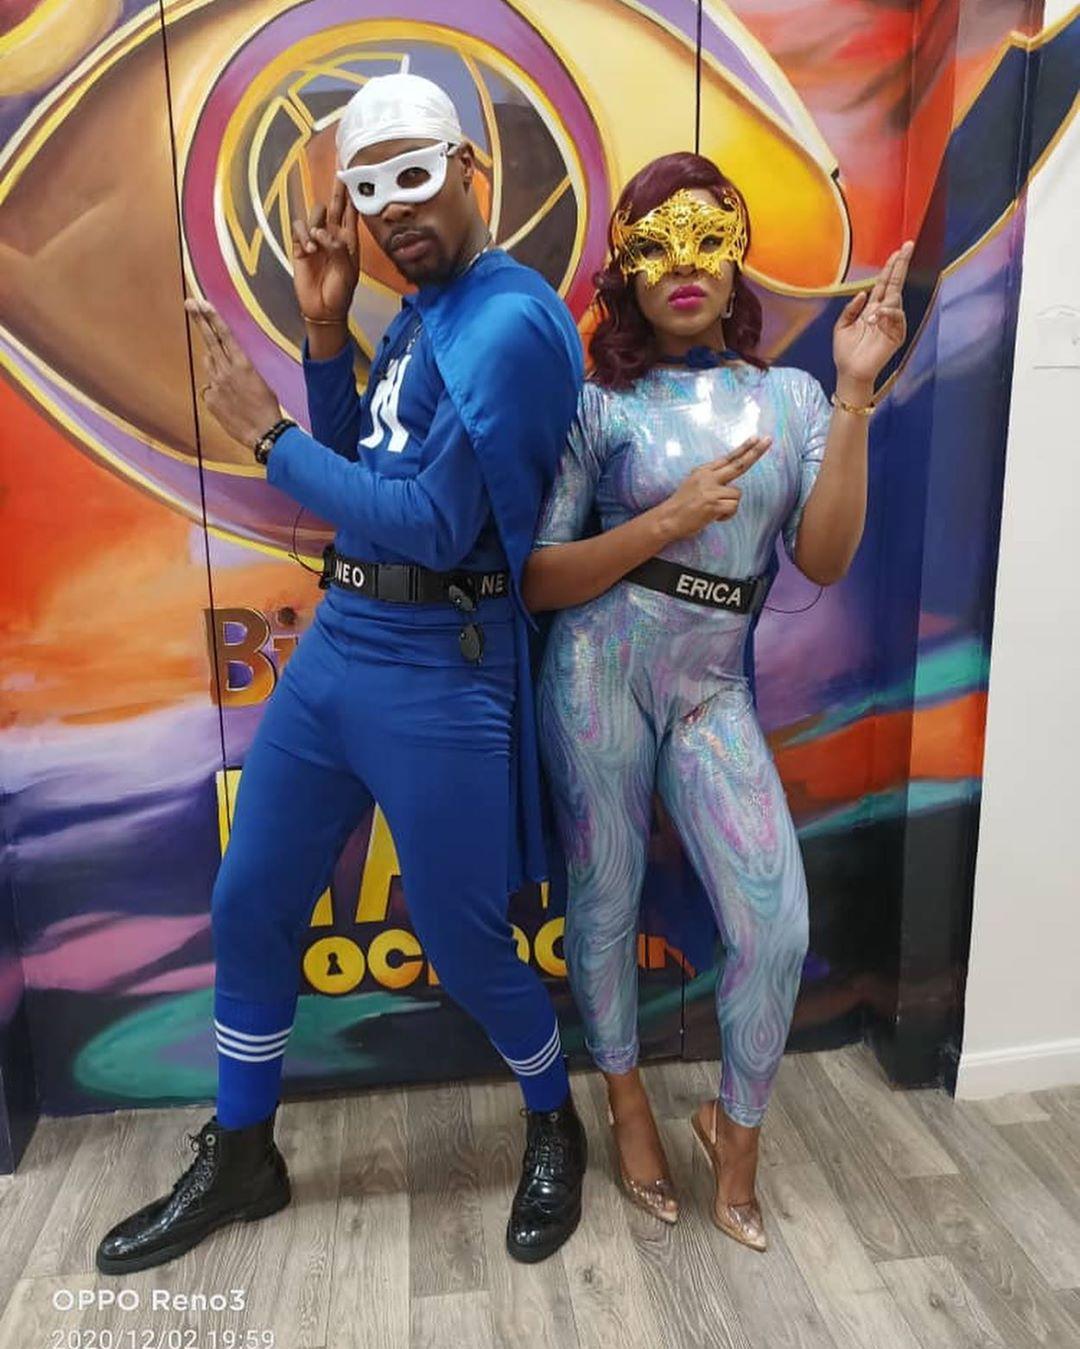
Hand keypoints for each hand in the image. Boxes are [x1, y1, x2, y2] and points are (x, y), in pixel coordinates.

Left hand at [185, 299, 281, 448]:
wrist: (263, 432)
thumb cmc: (266, 407)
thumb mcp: (258, 381)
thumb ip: (238, 368)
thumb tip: (221, 364)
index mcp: (243, 364)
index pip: (225, 335)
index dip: (213, 318)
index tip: (204, 304)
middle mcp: (227, 371)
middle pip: (210, 341)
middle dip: (200, 320)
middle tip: (190, 303)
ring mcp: (216, 385)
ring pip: (209, 364)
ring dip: (216, 364)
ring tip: (233, 380)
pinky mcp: (210, 399)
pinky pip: (210, 389)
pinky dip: (218, 392)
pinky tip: (232, 404)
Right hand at [291, 180, 359, 322]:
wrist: (323, 309)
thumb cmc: (340, 292)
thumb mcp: (346, 272)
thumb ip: (338, 250)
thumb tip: (322, 233)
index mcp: (348, 241)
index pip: (351, 213)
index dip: (352, 195)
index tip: (354, 177)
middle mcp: (332, 236)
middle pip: (333, 206)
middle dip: (336, 190)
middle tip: (339, 172)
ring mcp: (315, 240)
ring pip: (314, 215)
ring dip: (315, 225)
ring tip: (316, 246)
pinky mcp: (300, 247)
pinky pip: (299, 229)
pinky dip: (302, 236)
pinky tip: (308, 251)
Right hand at [657, 435, 771, 542]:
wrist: (667, 519)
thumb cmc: (682, 504)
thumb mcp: (693, 483)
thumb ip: (711, 478)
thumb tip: (728, 478)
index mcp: (704, 471)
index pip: (728, 457)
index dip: (743, 448)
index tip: (756, 437)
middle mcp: (708, 477)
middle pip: (739, 464)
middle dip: (755, 452)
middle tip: (768, 440)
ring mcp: (711, 490)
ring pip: (737, 494)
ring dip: (730, 505)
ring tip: (715, 511)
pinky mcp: (713, 504)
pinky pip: (733, 508)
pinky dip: (726, 515)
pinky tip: (714, 518)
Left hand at [833, 241, 912, 392]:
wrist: (850, 373)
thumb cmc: (845, 352)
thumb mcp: (841, 326)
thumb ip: (850, 308)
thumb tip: (864, 293)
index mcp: (871, 308)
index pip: (884, 283)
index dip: (890, 267)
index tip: (898, 250)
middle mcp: (884, 313)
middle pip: (895, 284)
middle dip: (901, 265)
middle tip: (907, 246)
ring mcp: (892, 323)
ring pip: (896, 300)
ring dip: (886, 302)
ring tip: (871, 318)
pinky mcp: (897, 335)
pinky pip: (898, 317)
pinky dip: (888, 314)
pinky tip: (877, 318)